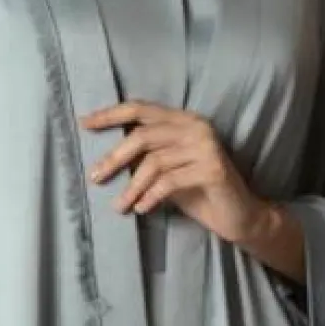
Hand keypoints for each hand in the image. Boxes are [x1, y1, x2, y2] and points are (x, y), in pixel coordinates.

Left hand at [80, 100, 264, 245]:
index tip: (84, 123)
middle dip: (114, 157)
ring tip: (119, 206)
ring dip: (132, 186)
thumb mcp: (167, 171)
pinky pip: (169, 181)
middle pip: (143, 136)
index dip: (110, 115)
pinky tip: (141, 209)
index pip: (141, 109)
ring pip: (154, 162)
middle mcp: (196, 126)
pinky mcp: (212, 169)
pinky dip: (151, 196)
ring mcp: (206, 146)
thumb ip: (146, 157)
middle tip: (95, 177)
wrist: (240, 216)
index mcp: (184, 120)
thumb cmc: (199, 193)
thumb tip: (104, 160)